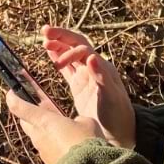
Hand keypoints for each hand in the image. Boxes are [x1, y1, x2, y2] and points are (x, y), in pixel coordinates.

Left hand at [6, 84, 105, 163]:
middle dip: (30, 113)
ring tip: (58, 126)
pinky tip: (65, 143)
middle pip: (25, 121)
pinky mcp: (48, 161)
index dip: (12, 97)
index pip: (18, 107)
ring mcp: (42, 150)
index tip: (11, 92)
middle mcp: (38, 135)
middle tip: (41, 108)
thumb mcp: (86, 122)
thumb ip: (77, 119)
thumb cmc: (85, 142)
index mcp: (43, 120)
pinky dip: (51, 143)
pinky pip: (46, 148)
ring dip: (43, 129)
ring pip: (36, 135)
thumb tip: (76, 123)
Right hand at [42, 25, 135, 148]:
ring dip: (58, 45)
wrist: (119, 132)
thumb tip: (90, 56)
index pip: (82, 49)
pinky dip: (58, 58)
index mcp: (101, 67)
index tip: (56, 64)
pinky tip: (49, 53)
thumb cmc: (117, 115)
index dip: (68, 51)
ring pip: (70, 54)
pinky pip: (67, 68)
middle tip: (45, 31)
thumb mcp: (111, 97)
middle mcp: (93, 68)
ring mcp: (85, 76)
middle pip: (75, 45)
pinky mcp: (79, 86)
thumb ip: (101, 76)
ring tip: (44, 40)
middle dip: (61, 36)